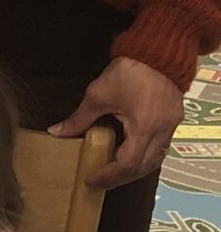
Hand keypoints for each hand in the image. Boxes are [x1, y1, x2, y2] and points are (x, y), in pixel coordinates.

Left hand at [48, 56, 183, 189]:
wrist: (158, 49)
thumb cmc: (129, 71)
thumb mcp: (98, 95)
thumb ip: (79, 119)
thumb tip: (57, 132)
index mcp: (145, 126)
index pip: (128, 164)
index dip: (109, 176)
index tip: (91, 179)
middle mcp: (163, 131)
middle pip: (144, 167)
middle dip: (121, 178)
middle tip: (100, 182)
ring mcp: (172, 126)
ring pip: (155, 160)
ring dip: (134, 170)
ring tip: (112, 173)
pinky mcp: (174, 119)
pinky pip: (160, 148)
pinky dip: (144, 157)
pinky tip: (129, 156)